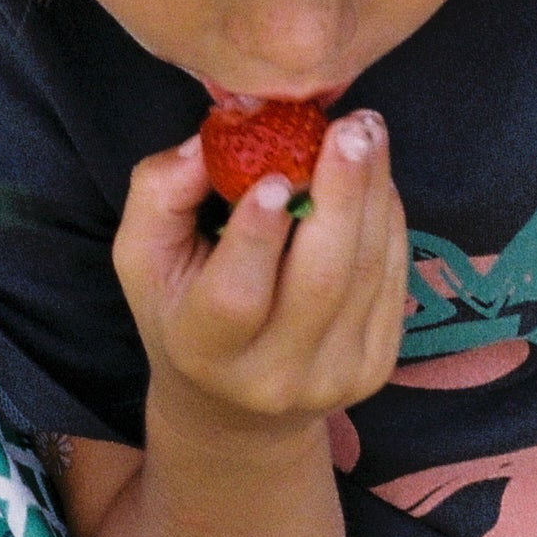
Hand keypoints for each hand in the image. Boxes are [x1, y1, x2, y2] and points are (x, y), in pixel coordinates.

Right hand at [113, 108, 407, 440]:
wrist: (235, 408)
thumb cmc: (181, 311)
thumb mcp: (144, 257)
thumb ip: (160, 194)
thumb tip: (209, 141)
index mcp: (204, 350)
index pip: (235, 298)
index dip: (257, 238)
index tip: (273, 176)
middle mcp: (274, 376)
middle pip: (321, 281)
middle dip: (341, 195)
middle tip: (349, 129)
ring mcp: (334, 376)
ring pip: (367, 273)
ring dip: (374, 194)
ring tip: (368, 133)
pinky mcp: (376, 366)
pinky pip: (392, 280)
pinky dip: (389, 221)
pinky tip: (376, 179)